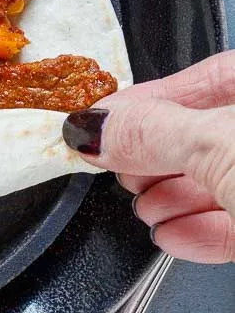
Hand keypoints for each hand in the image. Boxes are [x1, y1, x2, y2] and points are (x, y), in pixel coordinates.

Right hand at [63, 51, 234, 262]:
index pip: (200, 77)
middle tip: (114, 162)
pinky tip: (172, 235)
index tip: (100, 119)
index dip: (145, 99)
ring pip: (219, 180)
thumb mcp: (216, 144)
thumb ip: (151, 132)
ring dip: (171, 195)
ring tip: (141, 204)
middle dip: (154, 154)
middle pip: (204, 132)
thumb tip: (93, 128)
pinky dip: (199, 232)